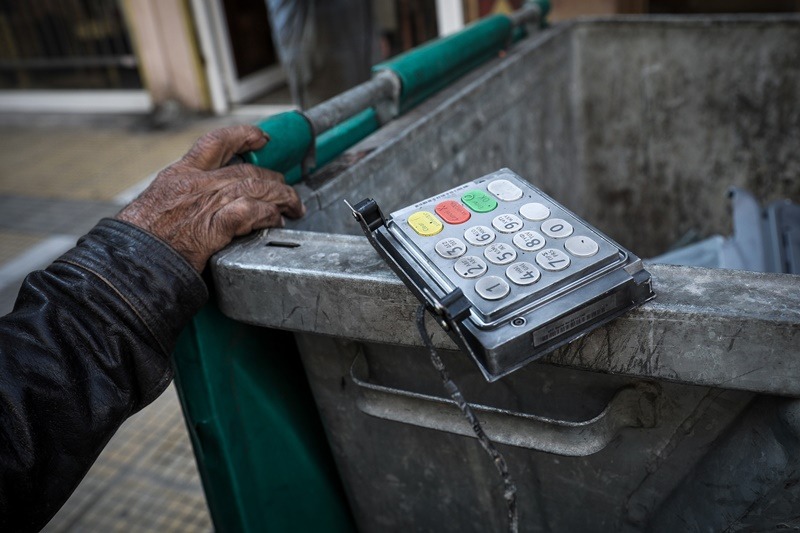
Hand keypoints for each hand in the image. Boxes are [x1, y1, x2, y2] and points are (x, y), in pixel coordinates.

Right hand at [117, 125, 304, 271]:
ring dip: (281, 197)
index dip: (243, 135)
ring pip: (255, 189)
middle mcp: (196, 184)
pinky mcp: (213, 227)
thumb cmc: (140, 238)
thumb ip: (182, 198)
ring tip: (293, 206)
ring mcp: (205, 204)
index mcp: (179, 174)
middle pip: (246, 171)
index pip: (216, 143)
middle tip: (287, 190)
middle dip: (273, 180)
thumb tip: (198, 204)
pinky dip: (268, 215)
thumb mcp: (156, 204)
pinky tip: (276, 220)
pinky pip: (251, 213)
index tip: (262, 138)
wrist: (129, 258)